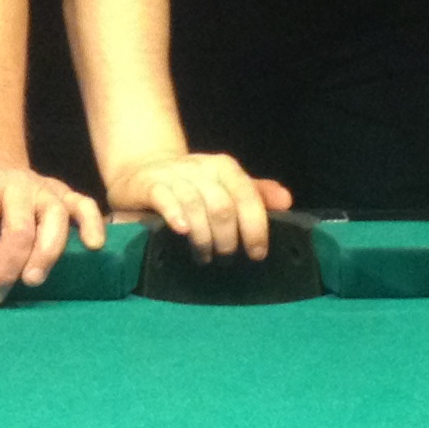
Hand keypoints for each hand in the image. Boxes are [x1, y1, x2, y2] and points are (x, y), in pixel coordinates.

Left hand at [0, 152, 108, 306]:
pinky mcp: (62, 194)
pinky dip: (92, 225)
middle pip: (18, 230)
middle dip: (4, 268)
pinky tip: (93, 247)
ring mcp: (44, 188)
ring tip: (30, 284)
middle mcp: (18, 182)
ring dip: (45, 256)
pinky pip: (84, 206)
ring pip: (55, 222)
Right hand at [107, 153, 295, 263]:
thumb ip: (256, 193)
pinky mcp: (149, 184)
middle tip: (226, 259)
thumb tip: (287, 202)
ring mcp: (174, 175)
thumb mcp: (224, 185)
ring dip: (203, 237)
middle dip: (228, 238)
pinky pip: (164, 198)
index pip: (247, 195)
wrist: (141, 169)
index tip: (257, 253)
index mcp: (224, 167)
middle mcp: (201, 167)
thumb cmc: (191, 184)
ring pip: (195, 205)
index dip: (255, 226)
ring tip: (205, 257)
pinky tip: (182, 232)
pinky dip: (175, 215)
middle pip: (222, 205)